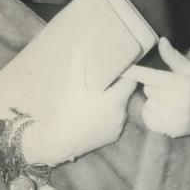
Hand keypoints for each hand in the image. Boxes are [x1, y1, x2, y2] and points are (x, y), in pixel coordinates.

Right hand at [23, 46, 136, 164]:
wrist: (59, 143)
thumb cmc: (68, 113)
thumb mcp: (72, 87)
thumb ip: (77, 66)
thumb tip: (77, 47)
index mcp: (116, 101)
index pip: (131, 82)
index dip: (127, 74)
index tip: (119, 68)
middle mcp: (121, 115)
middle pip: (124, 95)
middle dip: (117, 87)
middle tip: (106, 79)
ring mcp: (117, 128)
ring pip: (120, 109)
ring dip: (113, 102)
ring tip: (100, 95)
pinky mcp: (111, 138)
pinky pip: (115, 122)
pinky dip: (109, 116)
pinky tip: (97, 112)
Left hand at [124, 37, 189, 137]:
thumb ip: (173, 57)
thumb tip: (161, 41)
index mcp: (178, 83)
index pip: (149, 76)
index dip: (134, 72)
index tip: (121, 69)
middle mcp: (174, 101)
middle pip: (148, 90)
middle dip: (153, 87)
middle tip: (167, 88)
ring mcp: (172, 117)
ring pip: (148, 105)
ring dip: (153, 102)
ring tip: (168, 101)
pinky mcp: (169, 130)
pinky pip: (149, 119)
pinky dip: (153, 115)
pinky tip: (165, 112)